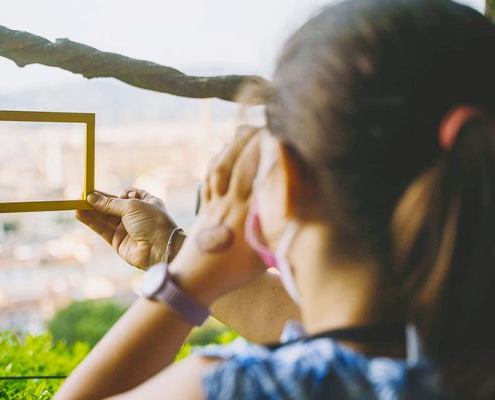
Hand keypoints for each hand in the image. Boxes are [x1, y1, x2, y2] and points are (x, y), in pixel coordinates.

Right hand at [76, 188, 184, 269]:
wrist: (160, 248)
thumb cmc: (152, 222)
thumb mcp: (131, 206)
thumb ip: (110, 203)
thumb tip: (92, 197)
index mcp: (145, 203)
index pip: (125, 195)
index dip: (111, 193)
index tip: (96, 190)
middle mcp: (135, 216)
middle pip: (111, 207)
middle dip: (96, 202)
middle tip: (79, 196)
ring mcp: (127, 229)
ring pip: (104, 218)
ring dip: (90, 212)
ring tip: (75, 205)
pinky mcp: (118, 242)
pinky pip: (102, 230)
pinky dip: (91, 222)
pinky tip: (79, 214)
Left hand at [169, 126, 266, 305]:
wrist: (197, 280)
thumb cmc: (236, 272)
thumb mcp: (264, 255)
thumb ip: (277, 229)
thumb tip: (297, 208)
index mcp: (249, 217)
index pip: (264, 178)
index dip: (273, 155)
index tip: (284, 137)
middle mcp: (231, 204)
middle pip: (242, 165)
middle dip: (255, 141)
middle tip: (267, 124)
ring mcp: (214, 203)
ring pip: (223, 167)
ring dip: (235, 146)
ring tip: (247, 130)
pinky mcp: (203, 206)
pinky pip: (209, 177)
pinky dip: (218, 160)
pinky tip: (225, 151)